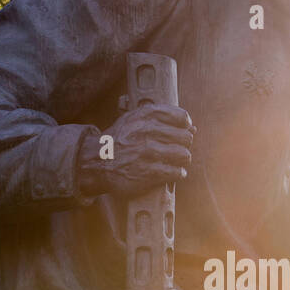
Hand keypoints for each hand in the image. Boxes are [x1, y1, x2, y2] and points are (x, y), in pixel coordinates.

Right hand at [79, 105, 193, 197]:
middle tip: (175, 150)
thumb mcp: (134, 120)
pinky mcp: (148, 172)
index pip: (182, 117)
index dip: (185, 126)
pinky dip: (178, 174)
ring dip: (182, 160)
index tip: (181, 131)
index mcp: (146, 115)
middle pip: (186, 137)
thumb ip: (161, 119)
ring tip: (174, 162)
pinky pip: (176, 172)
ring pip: (184, 155)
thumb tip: (192, 127)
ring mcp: (148, 152)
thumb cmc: (120, 140)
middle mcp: (148, 131)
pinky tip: (172, 173)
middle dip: (183, 145)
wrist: (96, 161)